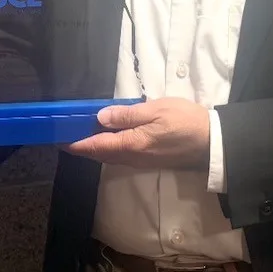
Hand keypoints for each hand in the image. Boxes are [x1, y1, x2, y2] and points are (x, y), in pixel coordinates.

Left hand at [68, 98, 209, 170]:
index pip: (96, 146)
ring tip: (83, 135)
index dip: (76, 143)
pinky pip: (122, 156)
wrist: (213, 142)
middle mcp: (132, 157)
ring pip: (111, 157)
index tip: (59, 139)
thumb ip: (127, 114)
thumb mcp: (156, 110)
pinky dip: (110, 149)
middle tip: (67, 134)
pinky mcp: (150, 160)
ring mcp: (142, 161)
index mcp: (131, 144)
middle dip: (82, 147)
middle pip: (100, 154)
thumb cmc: (185, 122)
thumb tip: (100, 117)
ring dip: (95, 148)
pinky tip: (109, 139)